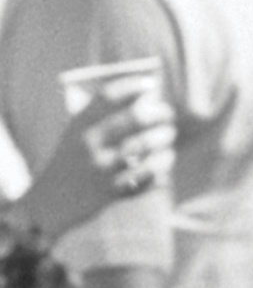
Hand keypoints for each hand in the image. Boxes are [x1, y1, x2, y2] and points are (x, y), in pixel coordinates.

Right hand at [20, 87, 176, 241]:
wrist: (48, 203)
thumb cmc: (73, 160)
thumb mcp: (78, 134)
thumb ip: (104, 114)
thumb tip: (148, 88)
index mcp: (79, 125)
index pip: (108, 96)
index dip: (133, 86)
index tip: (151, 84)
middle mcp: (89, 143)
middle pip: (136, 118)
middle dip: (160, 113)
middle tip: (168, 114)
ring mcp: (100, 168)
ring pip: (146, 146)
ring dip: (164, 139)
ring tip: (169, 136)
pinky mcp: (110, 191)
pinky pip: (147, 174)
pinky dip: (161, 165)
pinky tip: (165, 158)